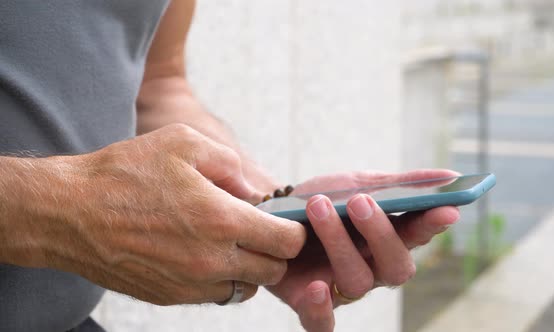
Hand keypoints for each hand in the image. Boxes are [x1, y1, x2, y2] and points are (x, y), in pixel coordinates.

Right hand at [29, 124, 305, 304]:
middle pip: (273, 270)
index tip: (286, 221)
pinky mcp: (170, 296)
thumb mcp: (184, 143)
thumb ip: (231, 165)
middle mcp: (211, 259)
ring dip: (249, 267)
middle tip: (259, 229)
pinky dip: (221, 279)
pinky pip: (216, 295)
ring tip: (231, 241)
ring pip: (247, 287)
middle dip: (275, 250)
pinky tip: (204, 253)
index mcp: (220, 219)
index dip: (295, 231)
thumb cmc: (125, 172)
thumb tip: (255, 192)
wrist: (69, 212)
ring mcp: (190, 283)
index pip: (286, 242)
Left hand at [267, 170, 459, 331]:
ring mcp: (342, 287)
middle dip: (381, 234)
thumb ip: (397, 184)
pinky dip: (321, 309)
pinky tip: (316, 287)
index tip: (446, 208)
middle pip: (395, 267)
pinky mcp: (310, 304)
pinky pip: (322, 323)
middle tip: (359, 202)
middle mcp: (372, 268)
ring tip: (318, 207)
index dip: (431, 226)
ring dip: (339, 243)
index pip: (417, 235)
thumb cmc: (322, 200)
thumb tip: (450, 177)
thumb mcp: (355, 183)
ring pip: (357, 281)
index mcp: (387, 238)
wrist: (271, 213)